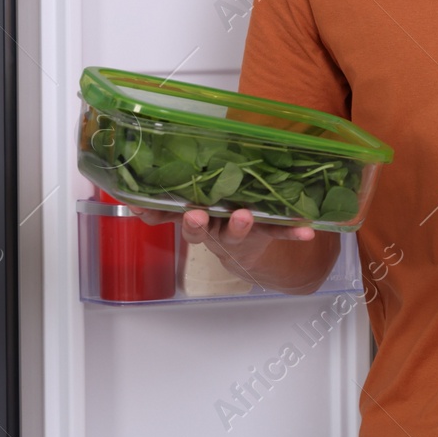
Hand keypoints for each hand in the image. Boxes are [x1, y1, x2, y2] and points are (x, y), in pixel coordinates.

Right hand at [130, 206, 314, 284]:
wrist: (244, 247)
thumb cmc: (215, 213)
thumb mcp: (189, 206)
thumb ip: (165, 202)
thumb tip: (130, 189)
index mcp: (193, 215)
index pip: (169, 215)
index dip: (156, 213)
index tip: (147, 208)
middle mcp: (212, 227)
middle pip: (201, 229)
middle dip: (197, 223)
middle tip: (197, 215)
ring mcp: (238, 232)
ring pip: (235, 231)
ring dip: (239, 226)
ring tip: (245, 216)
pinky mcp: (264, 233)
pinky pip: (279, 232)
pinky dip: (292, 232)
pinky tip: (308, 230)